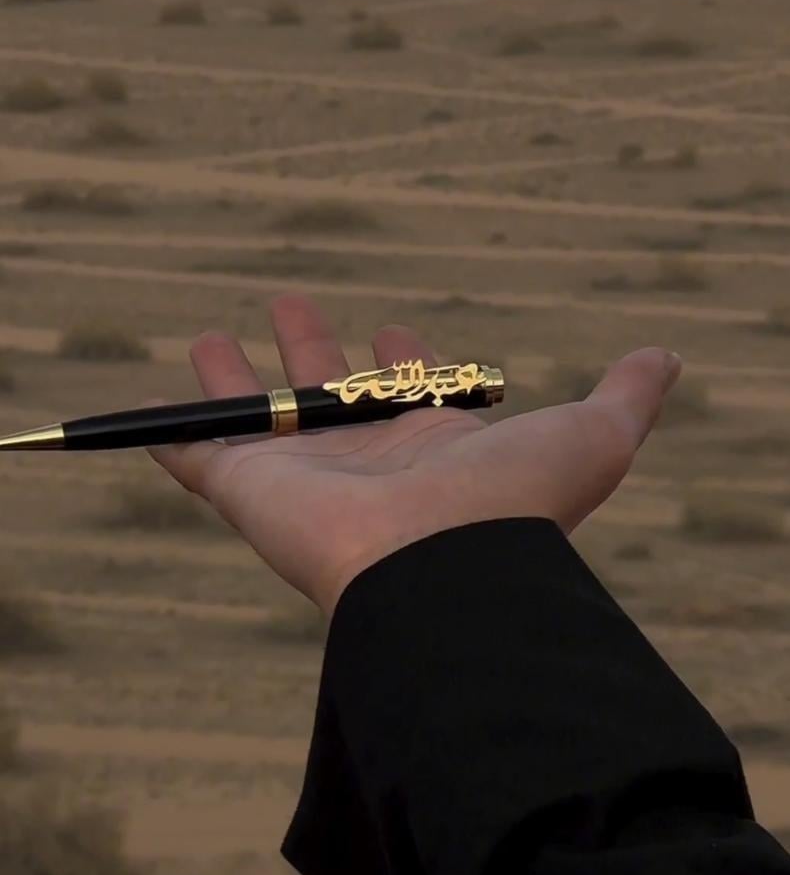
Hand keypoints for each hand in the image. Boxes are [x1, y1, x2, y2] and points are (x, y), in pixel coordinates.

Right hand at [147, 295, 681, 617]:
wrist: (440, 568)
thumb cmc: (516, 505)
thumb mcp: (593, 435)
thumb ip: (627, 395)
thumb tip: (667, 356)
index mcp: (432, 449)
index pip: (410, 396)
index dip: (402, 362)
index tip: (394, 335)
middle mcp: (366, 464)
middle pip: (328, 397)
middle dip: (311, 350)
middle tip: (291, 306)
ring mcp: (303, 479)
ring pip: (258, 420)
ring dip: (232, 381)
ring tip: (209, 337)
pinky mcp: (248, 492)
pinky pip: (196, 459)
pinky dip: (169, 438)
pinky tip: (148, 418)